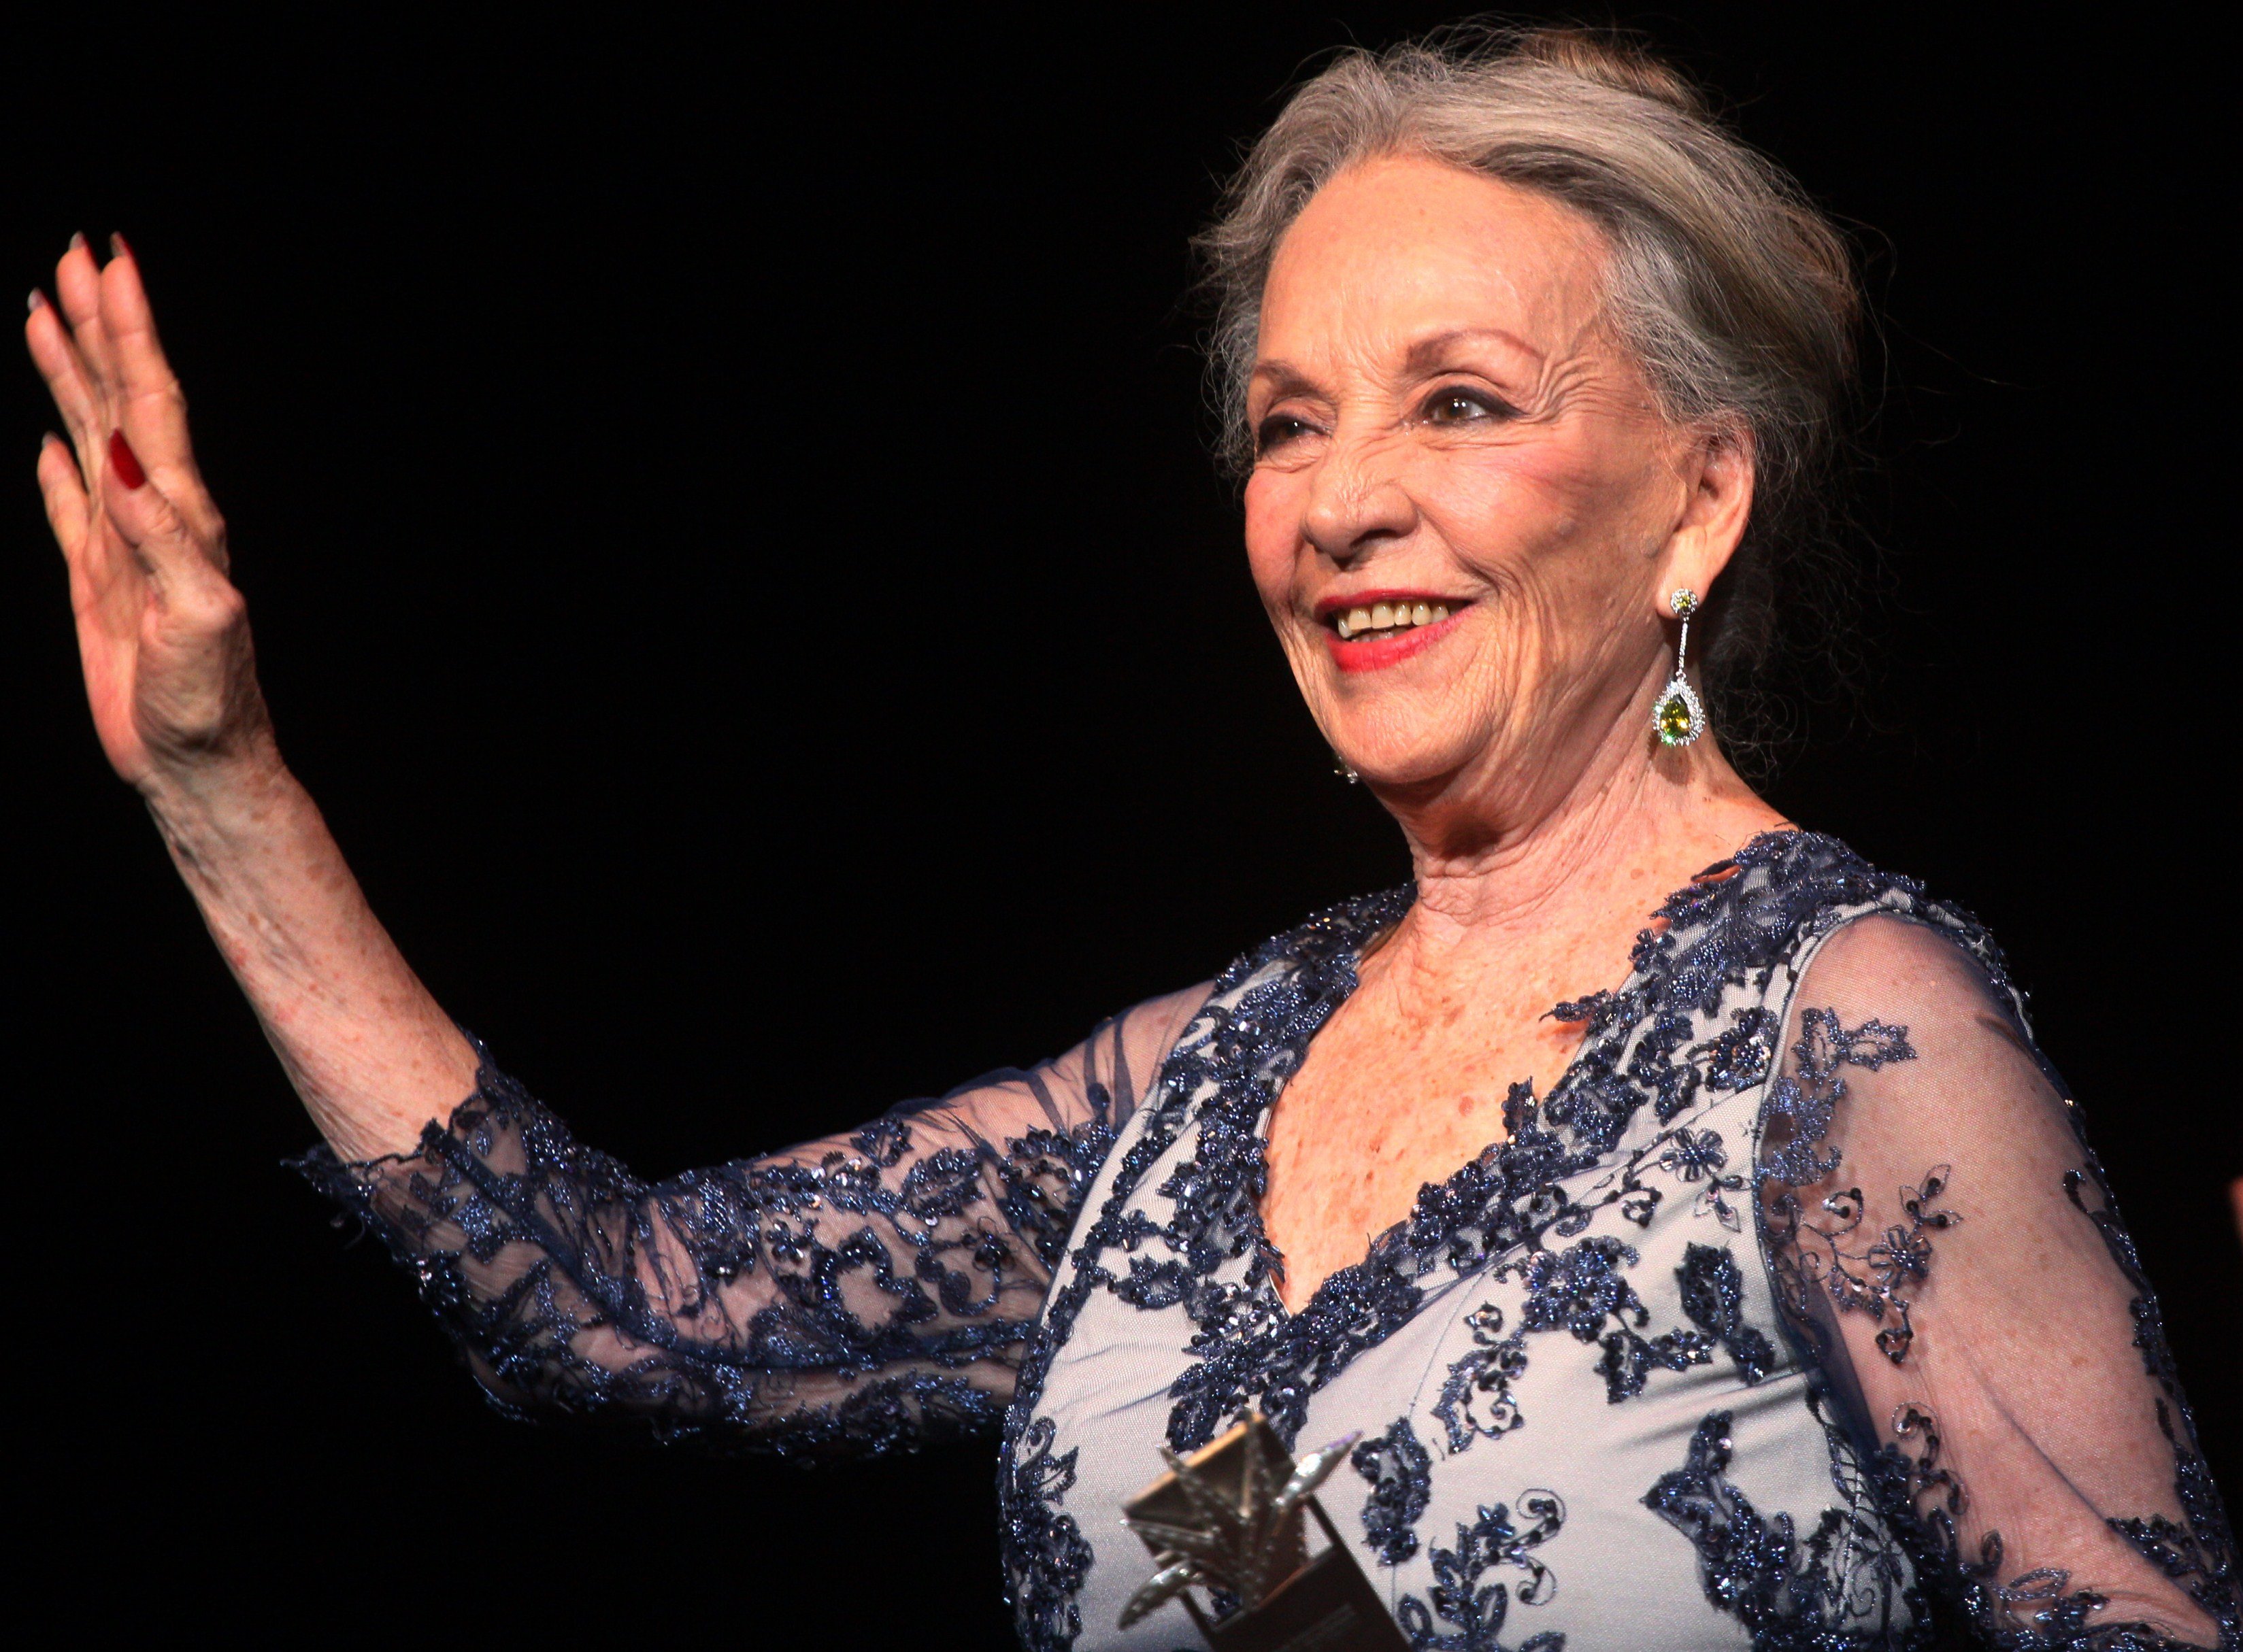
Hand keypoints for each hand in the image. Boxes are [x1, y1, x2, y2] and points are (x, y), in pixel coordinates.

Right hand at [26, 235, 271, 795]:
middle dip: (101, 325)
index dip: (133, 332)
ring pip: (91, 434)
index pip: (152, 401)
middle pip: (121, 397)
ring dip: (74, 373)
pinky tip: (50, 439)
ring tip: (48, 312)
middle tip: (78, 254)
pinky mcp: (99, 583)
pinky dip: (57, 468)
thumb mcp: (198, 618)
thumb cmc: (209, 703)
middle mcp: (158, 516)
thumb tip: (122, 460)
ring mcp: (125, 545)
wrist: (199, 763)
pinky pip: (70, 508)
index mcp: (184, 515)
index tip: (113, 263)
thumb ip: (165, 540)